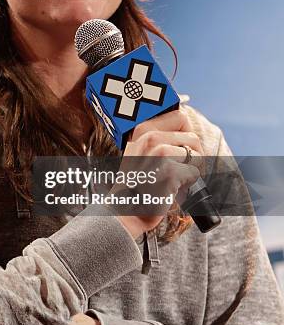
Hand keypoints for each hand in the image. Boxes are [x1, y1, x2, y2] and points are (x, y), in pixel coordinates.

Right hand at [117, 109, 203, 237]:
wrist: (127, 209)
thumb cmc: (139, 181)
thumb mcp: (141, 150)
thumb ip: (159, 135)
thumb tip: (185, 122)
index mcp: (142, 128)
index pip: (180, 116)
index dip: (186, 133)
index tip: (178, 148)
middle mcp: (149, 137)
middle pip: (193, 137)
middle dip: (193, 154)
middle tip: (178, 168)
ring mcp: (159, 154)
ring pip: (197, 154)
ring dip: (192, 169)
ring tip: (174, 178)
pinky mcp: (169, 172)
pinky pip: (195, 173)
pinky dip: (189, 183)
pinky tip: (172, 188)